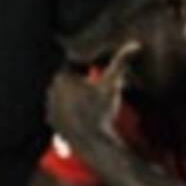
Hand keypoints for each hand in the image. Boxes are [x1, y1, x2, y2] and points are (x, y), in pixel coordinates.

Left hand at [46, 42, 137, 159]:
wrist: (94, 141)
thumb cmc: (102, 110)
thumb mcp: (113, 84)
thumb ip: (121, 62)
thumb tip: (136, 44)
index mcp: (63, 76)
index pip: (76, 67)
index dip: (90, 73)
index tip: (98, 82)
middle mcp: (51, 89)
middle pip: (70, 82)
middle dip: (81, 86)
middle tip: (95, 98)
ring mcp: (49, 105)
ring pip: (65, 96)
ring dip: (75, 99)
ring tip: (90, 110)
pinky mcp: (51, 120)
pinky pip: (61, 112)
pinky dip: (70, 114)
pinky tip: (83, 120)